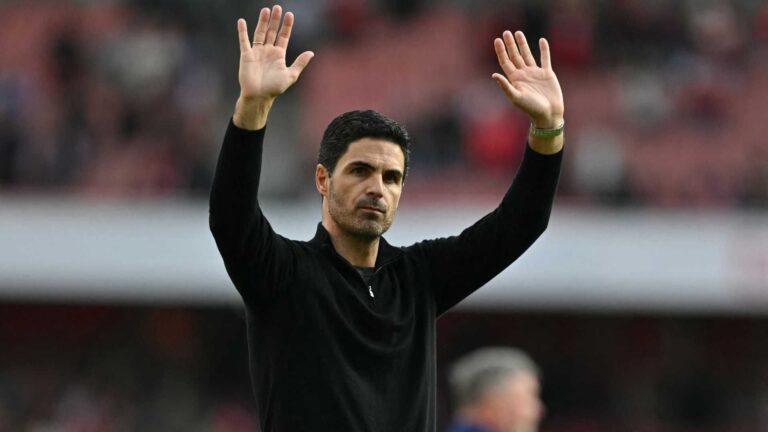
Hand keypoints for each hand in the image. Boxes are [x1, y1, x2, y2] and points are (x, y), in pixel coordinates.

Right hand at [234, 5, 313, 128]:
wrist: (259, 96)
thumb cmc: (274, 88)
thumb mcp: (291, 75)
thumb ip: (300, 63)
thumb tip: (311, 53)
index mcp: (279, 55)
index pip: (283, 36)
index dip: (286, 26)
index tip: (289, 14)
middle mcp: (268, 51)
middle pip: (272, 31)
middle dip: (275, 20)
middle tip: (277, 7)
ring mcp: (257, 52)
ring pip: (260, 33)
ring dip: (263, 22)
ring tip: (266, 10)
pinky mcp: (246, 55)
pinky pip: (244, 41)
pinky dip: (242, 31)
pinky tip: (242, 21)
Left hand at [492, 31, 563, 128]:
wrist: (548, 114)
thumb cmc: (531, 108)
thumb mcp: (516, 97)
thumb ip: (505, 86)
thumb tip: (494, 75)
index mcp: (515, 79)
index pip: (506, 62)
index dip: (501, 51)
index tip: (497, 40)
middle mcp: (524, 74)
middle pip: (515, 56)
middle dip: (510, 44)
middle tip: (506, 32)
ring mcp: (535, 73)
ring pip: (527, 55)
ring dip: (523, 44)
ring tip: (518, 33)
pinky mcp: (547, 74)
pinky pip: (545, 58)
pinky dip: (544, 49)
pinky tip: (541, 40)